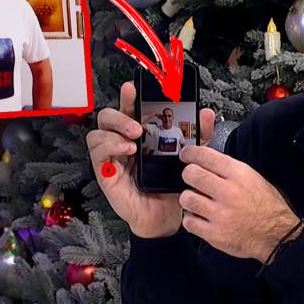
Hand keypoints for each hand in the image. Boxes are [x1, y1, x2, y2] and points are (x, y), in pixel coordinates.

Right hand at [86, 82, 214, 237]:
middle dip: (120, 112)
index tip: (133, 87)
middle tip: (138, 124)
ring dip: (115, 130)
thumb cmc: (170, 185)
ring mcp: (112, 157)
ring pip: (99, 132)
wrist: (165, 216)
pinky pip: (98, 153)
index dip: (128, 96)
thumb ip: (197, 135)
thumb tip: (205, 113)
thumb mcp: (188, 157)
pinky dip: (110, 146)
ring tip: (134, 138)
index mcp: (139, 134)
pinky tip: (127, 150)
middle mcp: (122, 142)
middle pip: (109, 116)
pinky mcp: (106, 172)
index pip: (129, 109)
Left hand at [178, 146, 299, 261]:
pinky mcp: (214, 234)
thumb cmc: (267, 207)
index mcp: (239, 175)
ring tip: (197, 201)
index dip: (191, 153)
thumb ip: (229, 171)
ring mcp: (220, 214)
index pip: (206, 156)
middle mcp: (228, 192)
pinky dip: (192, 219)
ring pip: (186, 198)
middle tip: (191, 178)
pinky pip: (189, 222)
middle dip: (188, 174)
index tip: (186, 155)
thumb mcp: (254, 179)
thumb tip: (207, 162)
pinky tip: (200, 218)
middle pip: (191, 174)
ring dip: (189, 199)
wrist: (277, 235)